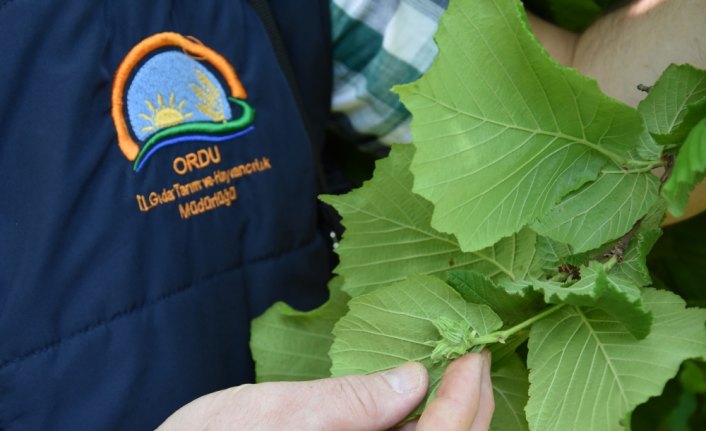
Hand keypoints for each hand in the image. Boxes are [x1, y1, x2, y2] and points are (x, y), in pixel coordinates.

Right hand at [157, 351, 492, 430]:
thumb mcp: (277, 413)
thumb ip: (350, 403)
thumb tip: (414, 379)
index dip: (467, 396)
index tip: (476, 349)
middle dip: (472, 406)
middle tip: (476, 355)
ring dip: (454, 416)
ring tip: (459, 371)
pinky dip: (425, 422)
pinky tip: (420, 396)